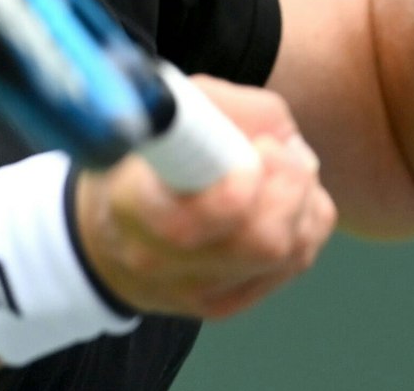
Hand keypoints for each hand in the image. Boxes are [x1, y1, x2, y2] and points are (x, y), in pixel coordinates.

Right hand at [74, 77, 335, 319]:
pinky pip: (297, 260)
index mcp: (130, 203)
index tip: (257, 149)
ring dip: (302, 198)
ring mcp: (195, 290)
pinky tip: (280, 198)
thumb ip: (226, 109)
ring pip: (289, 250)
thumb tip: (282, 138)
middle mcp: (158, 260)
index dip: (236, 189)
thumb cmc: (144, 155)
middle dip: (289, 183)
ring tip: (279, 167)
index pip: (186, 223)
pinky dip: (306, 220)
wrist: (107, 231)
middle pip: (261, 240)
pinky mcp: (225, 303)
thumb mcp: (171, 109)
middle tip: (274, 149)